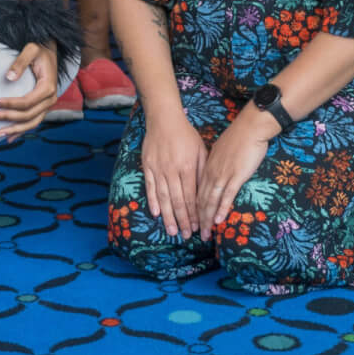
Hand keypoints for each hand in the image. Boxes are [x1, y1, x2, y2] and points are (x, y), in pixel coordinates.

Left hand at [0, 43, 58, 140]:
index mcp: (48, 87)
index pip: (27, 102)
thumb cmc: (39, 49)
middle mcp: (51, 99)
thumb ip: (20, 62)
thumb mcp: (31, 49)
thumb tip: (9, 77)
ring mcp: (47, 104)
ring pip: (31, 123)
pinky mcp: (43, 106)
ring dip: (15, 129)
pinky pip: (33, 121)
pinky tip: (10, 137)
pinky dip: (21, 130)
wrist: (49, 49)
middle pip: (28, 115)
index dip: (10, 105)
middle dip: (8, 119)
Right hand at [139, 106, 207, 239]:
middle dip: (183, 220)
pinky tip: (156, 213)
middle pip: (177, 200)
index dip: (195, 213)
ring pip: (164, 197)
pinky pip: (150, 187)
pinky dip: (153, 201)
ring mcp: (158, 169)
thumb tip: (206, 192)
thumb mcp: (200, 150)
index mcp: (187, 167)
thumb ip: (202, 171)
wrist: (164, 118)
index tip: (198, 227)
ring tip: (172, 231)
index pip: (191, 196)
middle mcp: (172, 170)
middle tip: (185, 235)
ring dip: (168, 216)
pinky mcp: (147, 166)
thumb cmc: (186, 135)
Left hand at [197, 107, 276, 238]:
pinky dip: (221, 209)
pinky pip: (227, 195)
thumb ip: (215, 164)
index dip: (194, 208)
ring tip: (205, 233)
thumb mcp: (221, 151)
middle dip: (198, 219)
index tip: (193, 221)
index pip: (197, 191)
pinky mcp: (236, 176)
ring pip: (211, 200)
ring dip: (207, 218)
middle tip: (196, 235)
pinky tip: (218, 220)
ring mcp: (223, 175)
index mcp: (207, 166)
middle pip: (201, 199)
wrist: (250, 128)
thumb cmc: (238, 138)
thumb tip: (213, 174)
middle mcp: (212, 172)